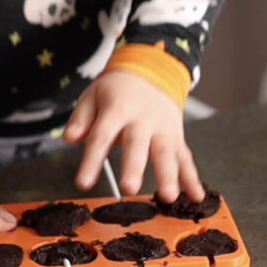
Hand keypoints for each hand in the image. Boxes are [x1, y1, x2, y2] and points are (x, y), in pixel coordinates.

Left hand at [63, 70, 203, 202]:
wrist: (153, 69)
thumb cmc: (117, 89)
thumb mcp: (93, 95)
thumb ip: (81, 118)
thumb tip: (70, 138)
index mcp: (117, 109)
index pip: (102, 136)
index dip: (92, 160)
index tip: (83, 183)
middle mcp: (143, 120)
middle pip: (138, 145)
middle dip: (134, 167)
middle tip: (129, 188)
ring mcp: (163, 129)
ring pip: (166, 153)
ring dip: (169, 176)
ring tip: (168, 197)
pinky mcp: (177, 137)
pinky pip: (185, 158)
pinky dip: (192, 178)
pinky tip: (196, 196)